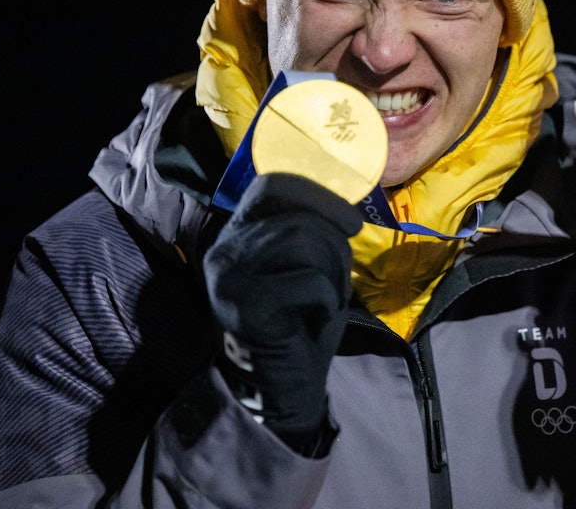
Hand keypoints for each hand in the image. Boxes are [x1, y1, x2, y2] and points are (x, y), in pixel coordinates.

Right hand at [203, 172, 361, 448]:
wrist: (281, 390)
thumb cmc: (299, 324)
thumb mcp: (303, 267)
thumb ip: (308, 232)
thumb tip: (339, 204)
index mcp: (236, 234)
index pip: (272, 185)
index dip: (318, 194)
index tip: (351, 222)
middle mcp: (224, 250)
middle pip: (298, 217)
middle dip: (335, 246)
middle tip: (337, 282)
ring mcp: (230, 278)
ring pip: (304, 242)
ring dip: (333, 273)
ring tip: (325, 301)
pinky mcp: (246, 307)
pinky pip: (309, 282)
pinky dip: (326, 301)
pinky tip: (313, 321)